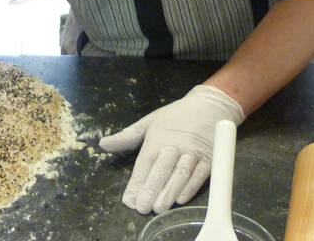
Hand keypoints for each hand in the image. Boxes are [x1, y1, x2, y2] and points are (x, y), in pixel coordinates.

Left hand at [99, 85, 244, 213]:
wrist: (210, 105)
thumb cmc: (176, 116)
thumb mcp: (149, 122)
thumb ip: (127, 136)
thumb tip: (103, 144)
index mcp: (158, 138)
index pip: (145, 162)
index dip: (137, 182)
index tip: (129, 200)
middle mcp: (175, 146)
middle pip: (162, 169)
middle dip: (151, 189)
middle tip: (142, 207)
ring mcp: (194, 153)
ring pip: (180, 174)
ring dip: (169, 191)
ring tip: (159, 207)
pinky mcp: (210, 159)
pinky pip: (200, 175)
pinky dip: (191, 187)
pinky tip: (180, 199)